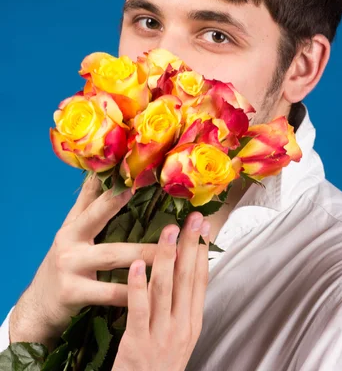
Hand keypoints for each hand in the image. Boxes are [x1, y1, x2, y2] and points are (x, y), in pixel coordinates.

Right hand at [9, 175, 157, 348]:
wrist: (38, 308)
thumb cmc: (65, 264)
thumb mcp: (71, 233)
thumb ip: (86, 205)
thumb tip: (98, 172)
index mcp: (73, 225)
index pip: (93, 197)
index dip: (110, 183)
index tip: (131, 168)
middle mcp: (69, 240)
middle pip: (100, 218)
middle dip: (123, 204)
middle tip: (148, 191)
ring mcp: (68, 266)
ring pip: (112, 256)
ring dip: (143, 252)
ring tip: (168, 248)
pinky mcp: (72, 293)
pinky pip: (108, 292)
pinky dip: (131, 291)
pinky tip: (153, 290)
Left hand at [113, 211, 209, 370]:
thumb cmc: (157, 365)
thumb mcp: (178, 336)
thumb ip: (179, 305)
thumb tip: (182, 268)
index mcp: (192, 323)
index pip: (200, 280)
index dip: (202, 250)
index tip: (203, 225)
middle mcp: (181, 327)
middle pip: (187, 278)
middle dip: (190, 244)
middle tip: (192, 217)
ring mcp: (161, 336)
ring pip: (165, 288)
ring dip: (166, 256)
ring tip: (168, 230)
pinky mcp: (137, 345)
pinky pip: (139, 309)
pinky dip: (138, 285)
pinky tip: (136, 264)